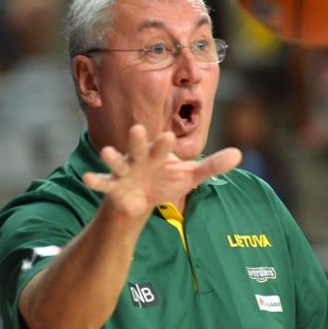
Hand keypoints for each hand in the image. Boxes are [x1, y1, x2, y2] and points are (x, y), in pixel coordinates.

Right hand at [83, 125, 241, 217]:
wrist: (142, 199)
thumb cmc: (166, 180)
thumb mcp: (191, 175)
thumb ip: (212, 165)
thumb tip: (240, 154)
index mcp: (157, 153)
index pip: (162, 146)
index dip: (164, 143)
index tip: (169, 136)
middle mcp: (139, 158)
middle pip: (138, 147)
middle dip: (137, 141)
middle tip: (138, 129)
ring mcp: (124, 171)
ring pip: (117, 162)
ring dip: (112, 157)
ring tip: (106, 153)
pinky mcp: (113, 186)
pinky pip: (103, 182)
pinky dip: (96, 181)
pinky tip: (87, 179)